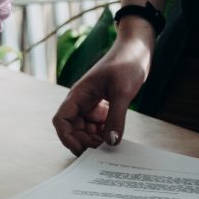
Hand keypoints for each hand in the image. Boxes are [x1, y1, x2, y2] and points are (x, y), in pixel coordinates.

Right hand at [52, 34, 151, 153]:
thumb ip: (116, 118)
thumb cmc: (126, 63)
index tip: (81, 149)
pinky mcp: (103, 104)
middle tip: (102, 149)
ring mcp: (92, 103)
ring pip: (86, 128)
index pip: (61, 120)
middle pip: (73, 128)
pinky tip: (114, 134)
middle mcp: (81, 100)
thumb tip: (111, 142)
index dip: (67, 137)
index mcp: (79, 94)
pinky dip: (104, 131)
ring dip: (94, 138)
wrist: (137, 48)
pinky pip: (98, 123)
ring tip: (110, 142)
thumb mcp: (122, 92)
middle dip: (84, 140)